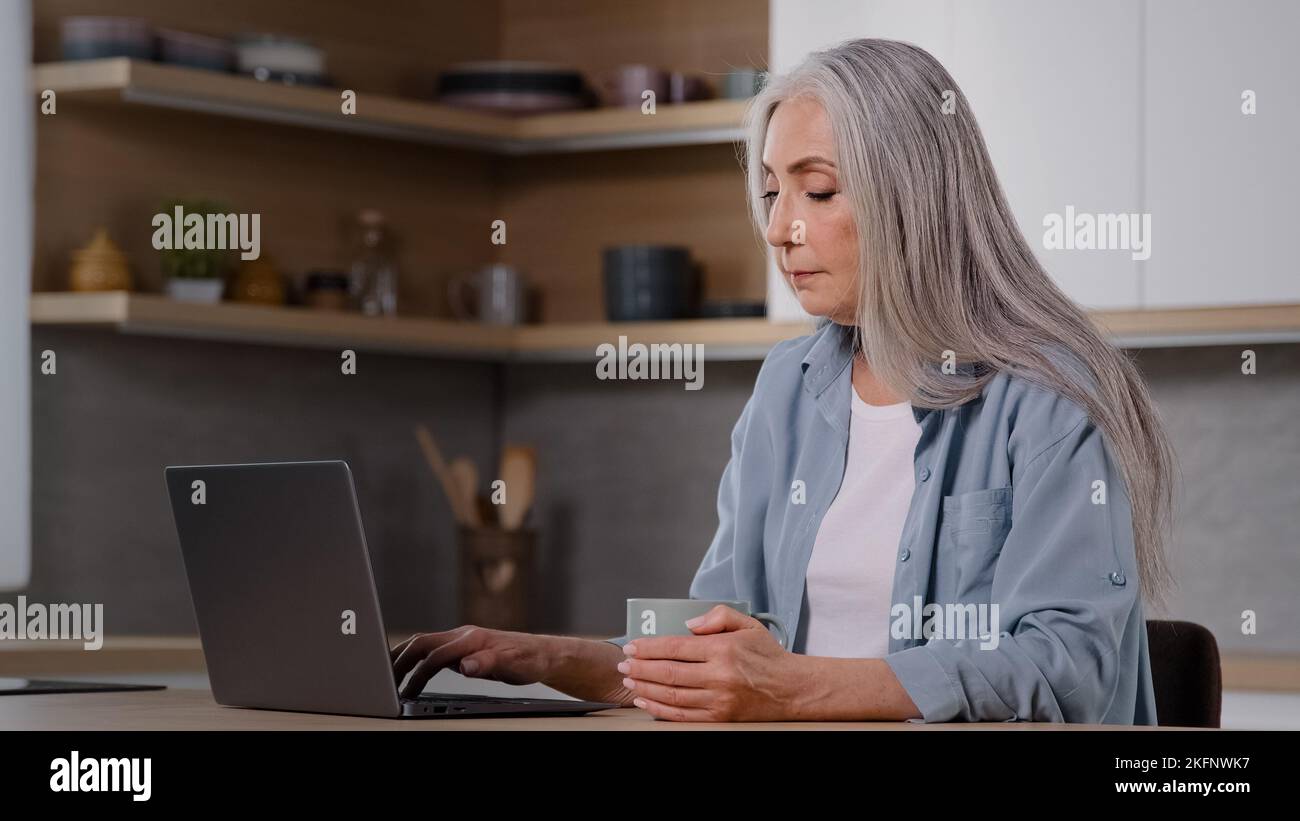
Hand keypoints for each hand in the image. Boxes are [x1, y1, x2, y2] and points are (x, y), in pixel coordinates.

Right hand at [390, 625, 552, 699]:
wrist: (543, 653)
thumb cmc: (530, 659)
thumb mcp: (512, 664)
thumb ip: (488, 662)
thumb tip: (465, 665)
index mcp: (472, 639)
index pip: (435, 655)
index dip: (418, 673)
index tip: (404, 692)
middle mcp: (464, 636)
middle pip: (421, 643)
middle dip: (398, 660)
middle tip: (381, 681)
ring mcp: (462, 641)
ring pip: (424, 645)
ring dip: (403, 659)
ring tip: (388, 678)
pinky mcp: (463, 648)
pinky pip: (433, 652)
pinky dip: (417, 661)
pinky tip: (412, 675)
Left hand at [617, 605, 801, 720]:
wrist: (792, 689)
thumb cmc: (768, 656)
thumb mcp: (748, 624)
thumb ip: (718, 616)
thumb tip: (688, 624)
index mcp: (723, 649)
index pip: (675, 647)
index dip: (648, 648)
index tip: (632, 646)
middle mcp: (719, 676)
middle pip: (667, 673)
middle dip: (639, 668)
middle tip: (623, 665)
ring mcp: (718, 700)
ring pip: (670, 696)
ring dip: (644, 689)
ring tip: (629, 682)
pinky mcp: (720, 717)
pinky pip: (682, 716)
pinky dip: (659, 709)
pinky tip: (646, 702)